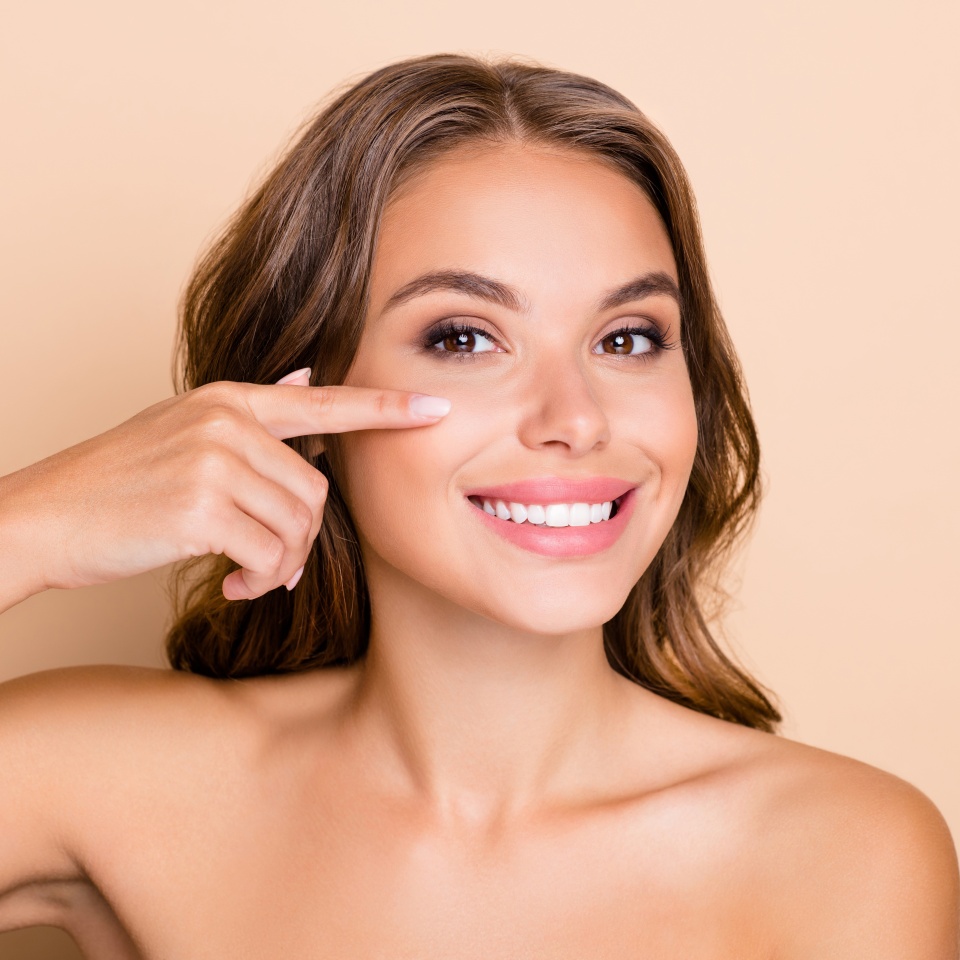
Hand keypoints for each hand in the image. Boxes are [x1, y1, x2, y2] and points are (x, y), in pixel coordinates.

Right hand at [1, 369, 450, 601]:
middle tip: (267, 565)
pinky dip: (259, 581)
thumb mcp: (183, 429)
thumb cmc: (118, 483)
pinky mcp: (201, 505)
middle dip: (300, 539)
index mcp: (230, 401)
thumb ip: (252, 413)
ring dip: (279, 565)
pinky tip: (228, 586)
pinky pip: (269, 554)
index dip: (385, 407)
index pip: (325, 403)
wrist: (47, 516)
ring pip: (297, 527)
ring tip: (246, 575)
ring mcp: (214, 459)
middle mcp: (228, 422)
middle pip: (316, 491)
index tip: (435, 407)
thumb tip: (308, 379)